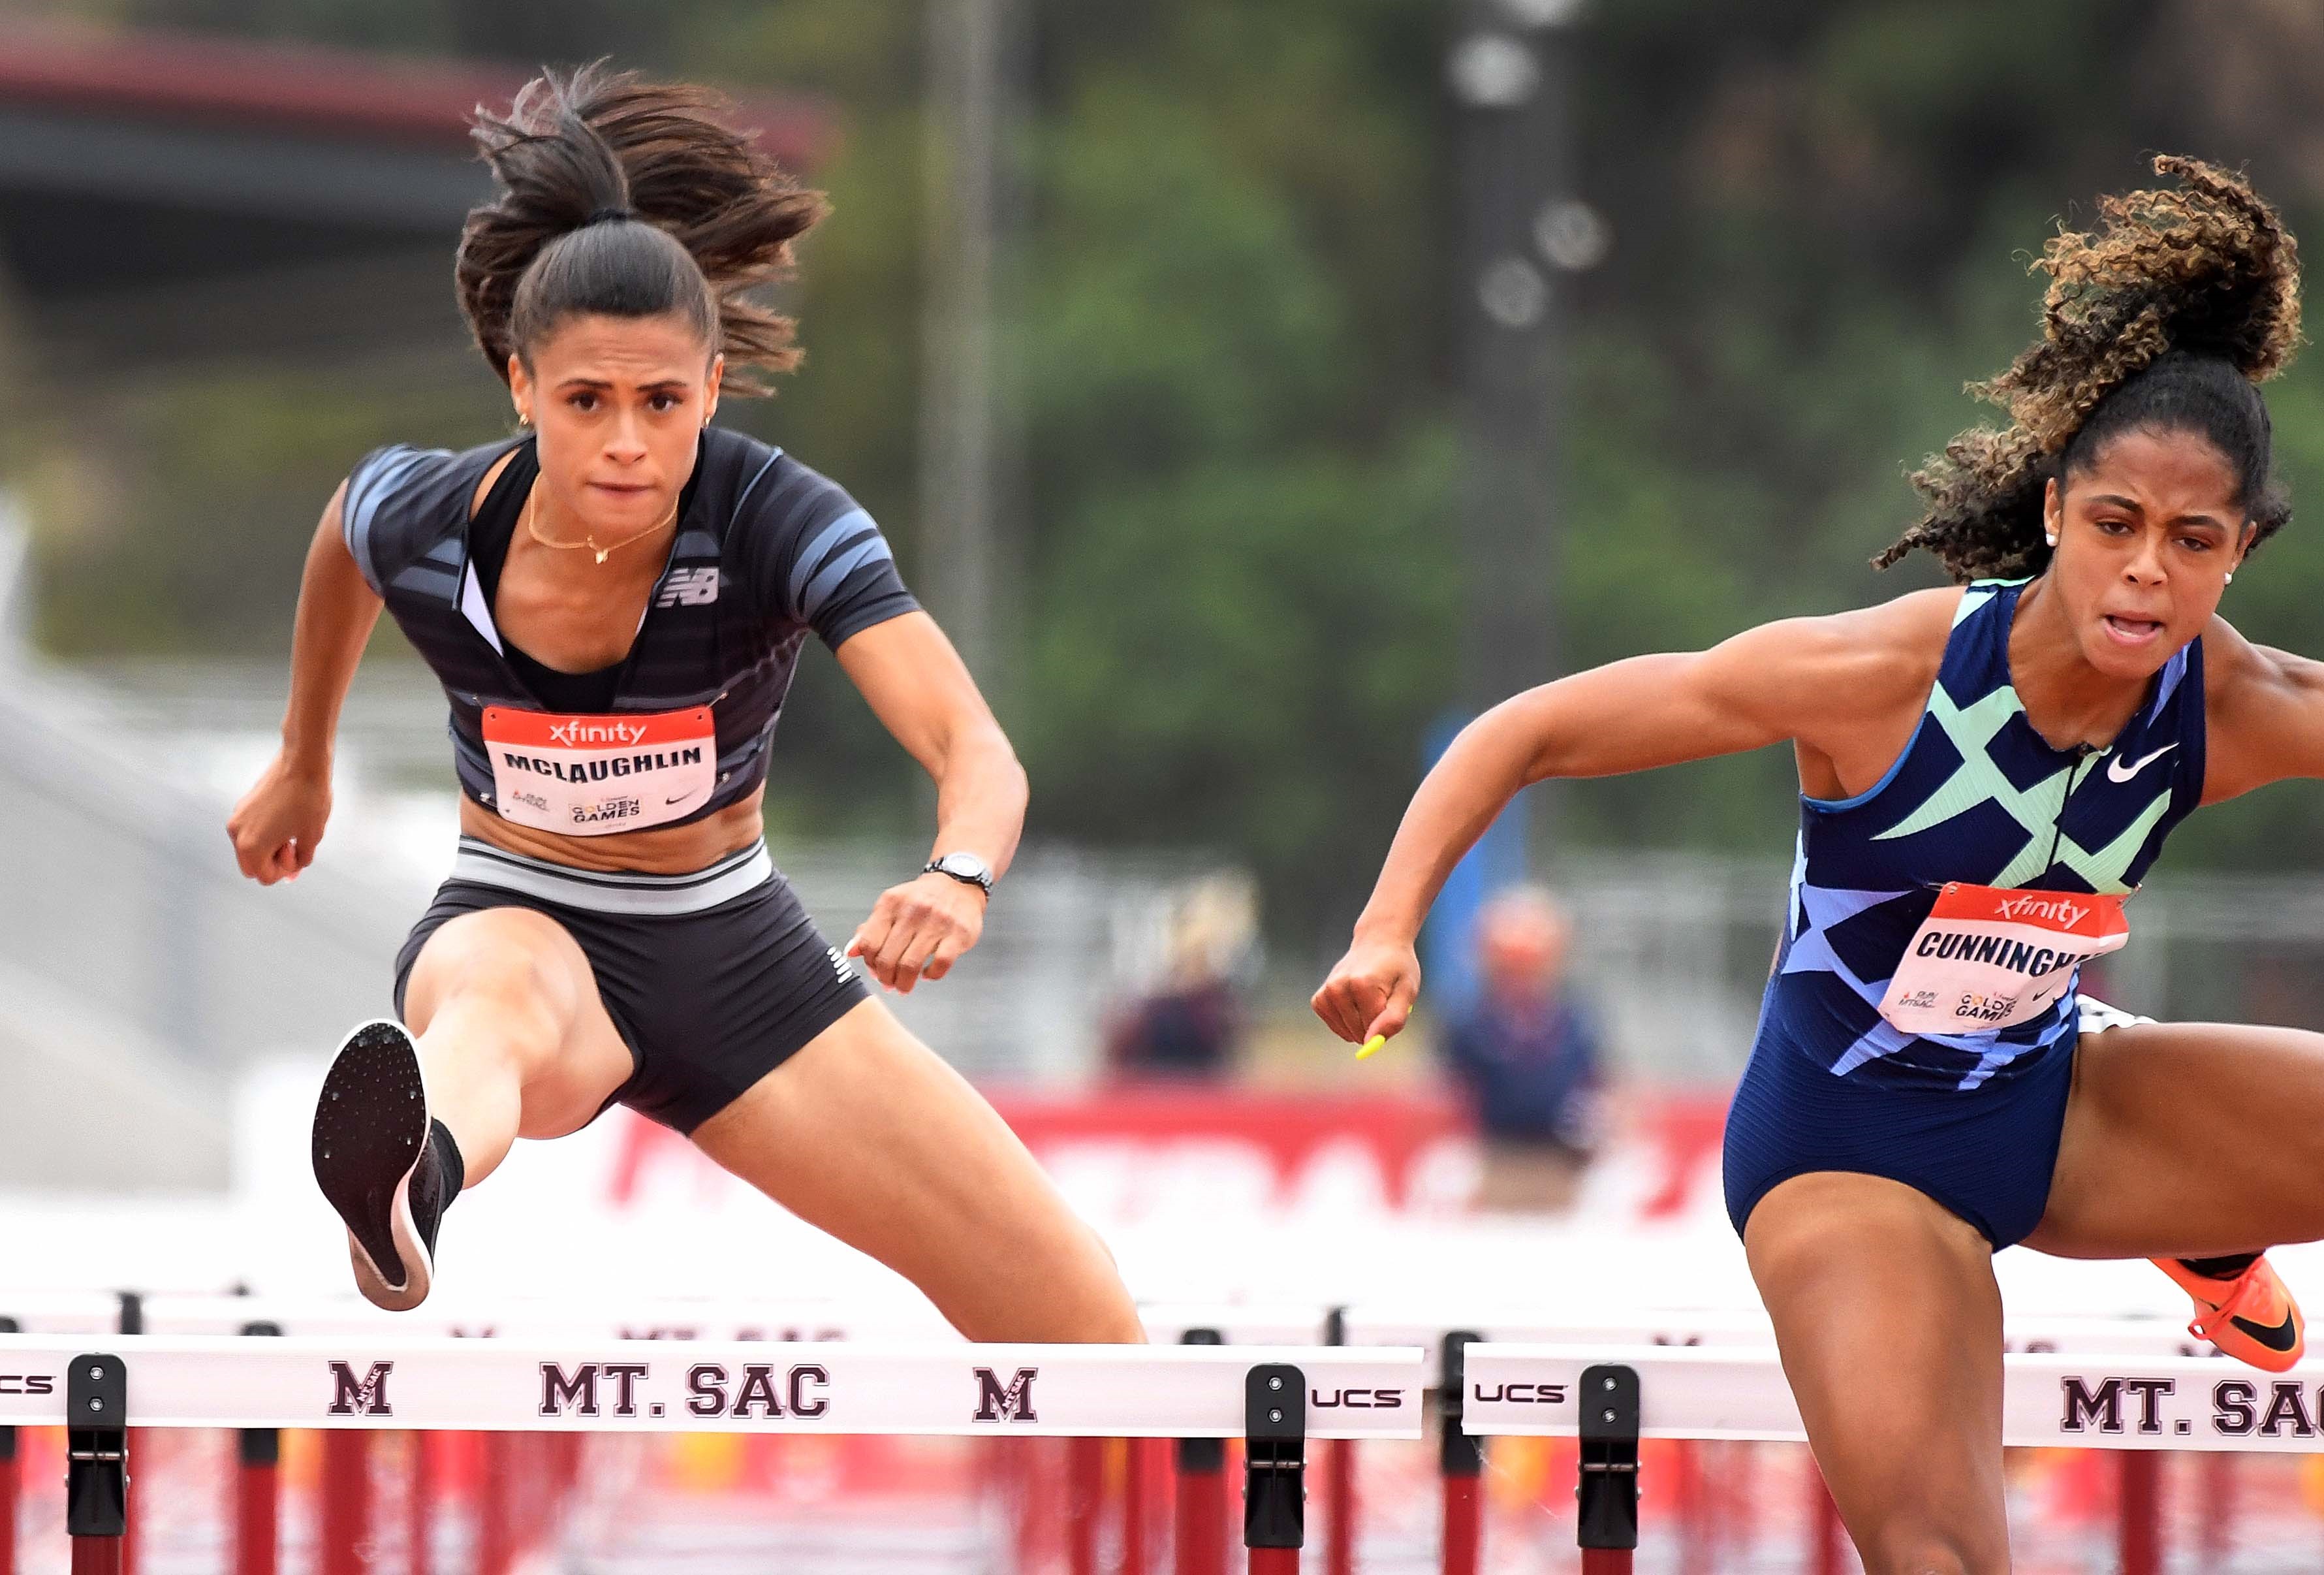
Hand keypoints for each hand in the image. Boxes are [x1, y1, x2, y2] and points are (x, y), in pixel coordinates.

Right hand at [227, 752, 332, 884]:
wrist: (303, 762)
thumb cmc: (310, 801)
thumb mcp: (311, 837)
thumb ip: (299, 861)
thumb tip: (292, 876)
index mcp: (250, 846)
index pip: (264, 877)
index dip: (285, 871)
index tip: (297, 851)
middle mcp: (236, 833)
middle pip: (251, 866)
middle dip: (272, 862)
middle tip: (293, 844)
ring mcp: (237, 818)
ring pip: (250, 848)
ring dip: (269, 848)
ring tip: (291, 829)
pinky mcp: (242, 806)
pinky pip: (250, 831)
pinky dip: (265, 833)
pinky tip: (285, 819)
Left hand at [848, 871, 986, 992]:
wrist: (958, 883)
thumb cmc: (921, 899)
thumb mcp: (891, 906)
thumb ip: (870, 928)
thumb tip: (851, 952)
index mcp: (891, 903)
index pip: (870, 943)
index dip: (869, 963)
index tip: (875, 970)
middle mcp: (913, 910)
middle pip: (888, 958)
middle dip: (886, 978)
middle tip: (889, 984)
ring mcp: (937, 922)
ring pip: (911, 965)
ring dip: (904, 983)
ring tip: (904, 987)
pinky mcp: (959, 934)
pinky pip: (940, 964)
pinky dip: (931, 975)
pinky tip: (928, 974)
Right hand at [1312, 936, 1421, 1045]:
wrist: (1378, 942)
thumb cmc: (1397, 968)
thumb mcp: (1407, 991)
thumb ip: (1393, 1019)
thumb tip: (1370, 1043)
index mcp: (1362, 984)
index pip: (1374, 1028)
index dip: (1387, 1021)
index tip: (1391, 1000)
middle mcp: (1338, 987)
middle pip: (1359, 1032)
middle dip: (1374, 1023)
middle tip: (1382, 997)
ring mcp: (1326, 993)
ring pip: (1347, 1032)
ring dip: (1361, 1023)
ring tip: (1368, 998)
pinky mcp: (1319, 999)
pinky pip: (1334, 1025)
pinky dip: (1346, 1022)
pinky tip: (1355, 1003)